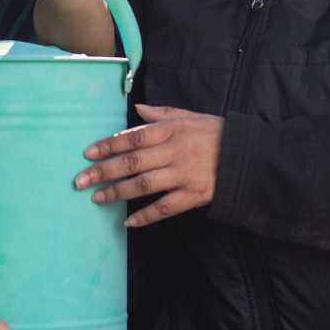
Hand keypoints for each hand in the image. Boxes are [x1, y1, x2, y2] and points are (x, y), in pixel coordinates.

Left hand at [74, 104, 225, 225]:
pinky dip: (146, 216)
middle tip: (80, 180)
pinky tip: (128, 221)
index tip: (87, 153)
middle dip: (103, 171)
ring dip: (117, 192)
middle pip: (132, 162)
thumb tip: (137, 108)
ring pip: (143, 185)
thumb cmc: (216, 133)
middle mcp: (174, 151)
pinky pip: (166, 208)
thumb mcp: (190, 116)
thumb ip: (162, 114)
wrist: (249, 157)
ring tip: (96, 198)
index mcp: (171, 130)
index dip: (108, 145)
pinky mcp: (194, 196)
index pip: (133, 137)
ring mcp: (184, 175)